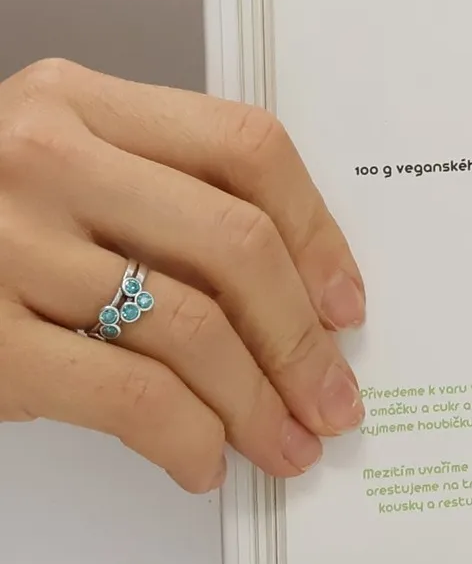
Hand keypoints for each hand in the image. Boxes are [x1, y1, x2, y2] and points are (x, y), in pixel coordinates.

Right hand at [0, 60, 365, 490]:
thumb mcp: (48, 172)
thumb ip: (151, 198)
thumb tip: (293, 298)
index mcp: (74, 102)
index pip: (244, 146)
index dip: (317, 232)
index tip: (346, 302)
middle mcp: (41, 158)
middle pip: (234, 242)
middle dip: (301, 338)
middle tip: (332, 397)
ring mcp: (4, 246)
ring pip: (192, 327)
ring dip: (258, 402)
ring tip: (285, 443)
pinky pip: (129, 395)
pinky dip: (187, 437)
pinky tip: (201, 461)